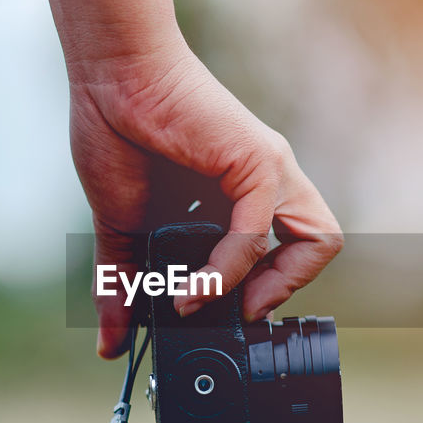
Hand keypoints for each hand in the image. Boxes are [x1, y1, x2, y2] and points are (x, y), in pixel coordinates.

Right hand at [69, 38, 341, 358]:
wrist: (106, 81)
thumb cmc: (116, 136)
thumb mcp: (123, 229)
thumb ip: (124, 285)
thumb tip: (110, 341)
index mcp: (240, 199)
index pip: (288, 255)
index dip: (268, 292)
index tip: (220, 313)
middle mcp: (265, 185)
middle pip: (316, 251)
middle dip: (280, 294)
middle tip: (232, 315)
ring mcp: (268, 170)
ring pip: (314, 242)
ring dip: (272, 288)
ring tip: (216, 305)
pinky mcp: (259, 160)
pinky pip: (260, 232)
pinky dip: (230, 269)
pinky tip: (196, 286)